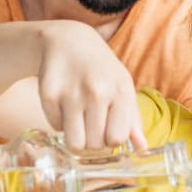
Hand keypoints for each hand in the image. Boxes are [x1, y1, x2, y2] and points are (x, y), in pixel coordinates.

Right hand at [37, 21, 145, 151]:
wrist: (69, 42)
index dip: (111, 140)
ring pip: (74, 143)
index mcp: (121, 91)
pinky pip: (55, 127)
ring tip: (80, 122)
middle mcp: (97, 91)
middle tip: (92, 126)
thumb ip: (133, 120)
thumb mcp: (123, 88)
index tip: (108, 132)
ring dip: (76, 138)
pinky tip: (65, 106)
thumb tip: (142, 149)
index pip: (117, 138)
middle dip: (94, 142)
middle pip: (95, 145)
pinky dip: (60, 122)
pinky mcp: (48, 93)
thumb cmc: (102, 71)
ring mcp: (71, 93)